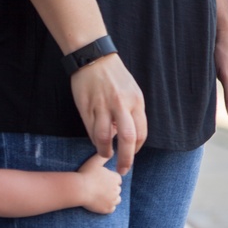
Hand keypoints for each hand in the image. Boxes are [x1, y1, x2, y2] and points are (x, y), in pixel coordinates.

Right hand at [70, 54, 146, 175]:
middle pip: (127, 138)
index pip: (140, 132)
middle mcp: (121, 104)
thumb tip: (125, 135)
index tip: (132, 155)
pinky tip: (95, 142)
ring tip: (105, 155)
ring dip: (105, 151)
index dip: (137, 149)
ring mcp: (103, 106)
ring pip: (104, 137)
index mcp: (136, 101)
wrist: (93, 58)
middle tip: (122, 169)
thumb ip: (131, 112)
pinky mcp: (87, 107)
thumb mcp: (131, 91)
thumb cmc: (113, 75)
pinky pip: (91, 129)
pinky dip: (94, 140)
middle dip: (126, 158)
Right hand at [77, 153, 121, 214]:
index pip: (117, 179)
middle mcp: (116, 189)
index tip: (101, 180)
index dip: (110, 180)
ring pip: (116, 199)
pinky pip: (111, 209)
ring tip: (100, 196)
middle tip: (99, 188)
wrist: (79, 190)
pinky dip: (107, 207)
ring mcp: (112, 200)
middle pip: (117, 190)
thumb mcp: (94, 161)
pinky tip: (99, 204)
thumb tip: (111, 151)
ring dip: (111, 198)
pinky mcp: (107, 209)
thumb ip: (104, 156)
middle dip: (111, 189)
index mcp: (115, 178)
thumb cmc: (85, 174)